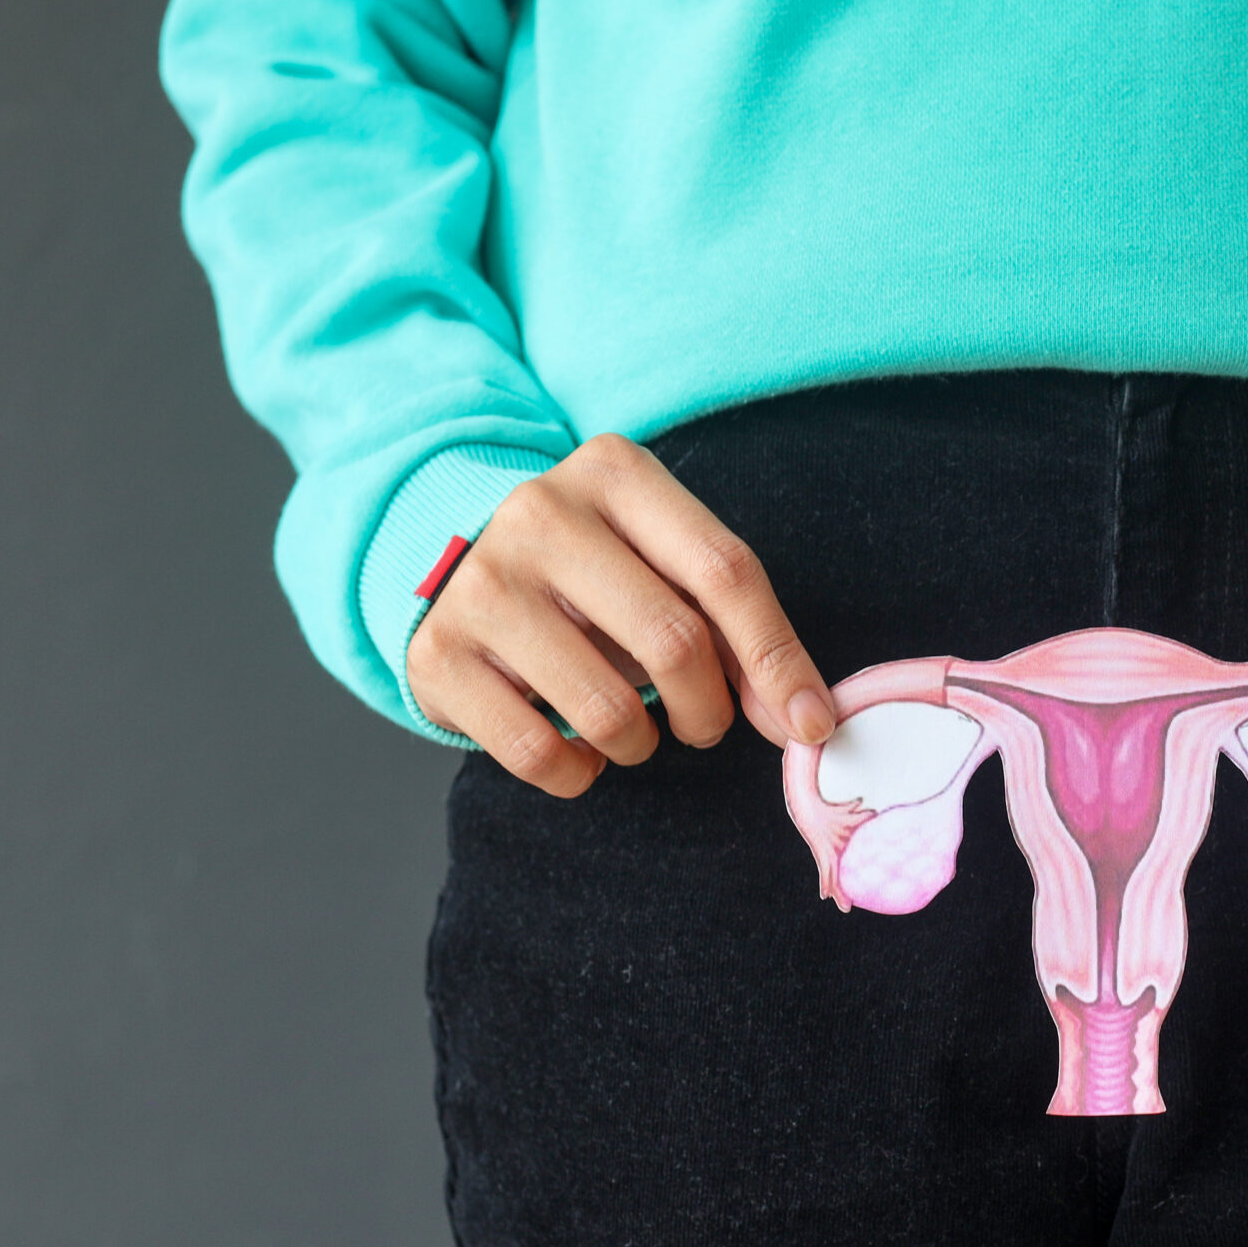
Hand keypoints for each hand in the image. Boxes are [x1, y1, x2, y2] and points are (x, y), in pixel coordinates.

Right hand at [407, 433, 835, 796]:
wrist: (465, 566)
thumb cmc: (597, 574)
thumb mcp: (667, 566)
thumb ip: (737, 630)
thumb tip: (803, 719)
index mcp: (616, 472)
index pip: (725, 571)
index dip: (778, 659)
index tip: (809, 723)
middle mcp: (541, 513)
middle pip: (674, 641)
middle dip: (710, 710)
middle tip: (705, 723)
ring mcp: (480, 581)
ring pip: (607, 709)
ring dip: (643, 744)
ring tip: (634, 727)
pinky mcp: (438, 652)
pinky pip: (537, 752)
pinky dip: (579, 773)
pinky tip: (580, 750)